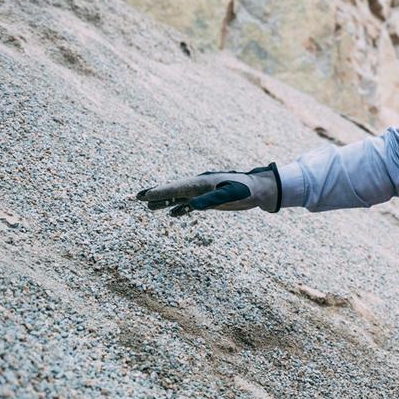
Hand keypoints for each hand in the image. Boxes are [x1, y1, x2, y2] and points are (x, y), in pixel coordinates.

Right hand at [136, 163, 281, 216]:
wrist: (260, 190)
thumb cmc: (246, 189)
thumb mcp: (230, 194)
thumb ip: (210, 200)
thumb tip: (190, 206)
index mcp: (202, 182)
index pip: (175, 187)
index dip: (159, 191)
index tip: (143, 195)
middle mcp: (200, 187)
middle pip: (173, 190)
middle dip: (156, 194)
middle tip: (138, 197)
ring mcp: (204, 193)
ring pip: (180, 198)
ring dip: (165, 202)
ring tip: (149, 207)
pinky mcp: (211, 201)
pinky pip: (191, 205)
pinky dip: (180, 209)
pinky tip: (173, 215)